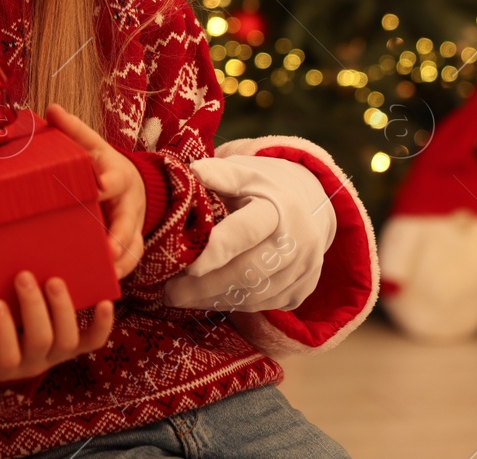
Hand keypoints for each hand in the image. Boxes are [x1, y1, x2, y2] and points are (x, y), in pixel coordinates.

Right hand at [0, 270, 113, 382]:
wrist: (6, 345)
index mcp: (2, 363)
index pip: (6, 355)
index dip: (3, 331)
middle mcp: (34, 362)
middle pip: (40, 341)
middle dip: (33, 308)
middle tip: (24, 277)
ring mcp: (56, 353)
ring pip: (67, 339)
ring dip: (63, 309)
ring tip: (54, 280)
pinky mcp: (74, 345)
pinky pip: (92, 341)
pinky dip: (101, 325)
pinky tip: (104, 302)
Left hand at [45, 105, 144, 277]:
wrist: (134, 185)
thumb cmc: (104, 166)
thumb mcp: (93, 146)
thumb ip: (74, 131)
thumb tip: (50, 109)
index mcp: (118, 177)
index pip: (114, 180)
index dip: (105, 184)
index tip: (96, 187)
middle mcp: (130, 206)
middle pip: (128, 225)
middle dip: (118, 239)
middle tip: (107, 252)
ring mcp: (133, 229)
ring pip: (132, 250)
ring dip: (120, 266)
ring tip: (103, 279)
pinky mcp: (130, 247)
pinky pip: (128, 265)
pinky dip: (117, 276)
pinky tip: (98, 288)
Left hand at [163, 154, 337, 312]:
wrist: (307, 205)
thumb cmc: (261, 188)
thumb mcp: (244, 172)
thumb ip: (220, 174)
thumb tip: (195, 171)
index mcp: (280, 209)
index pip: (246, 232)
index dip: (215, 250)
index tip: (185, 265)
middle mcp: (298, 242)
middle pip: (248, 272)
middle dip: (205, 286)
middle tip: (169, 293)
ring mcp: (304, 270)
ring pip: (255, 295)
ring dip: (214, 300)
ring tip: (180, 298)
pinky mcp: (301, 290)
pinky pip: (263, 305)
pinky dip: (232, 304)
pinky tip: (207, 299)